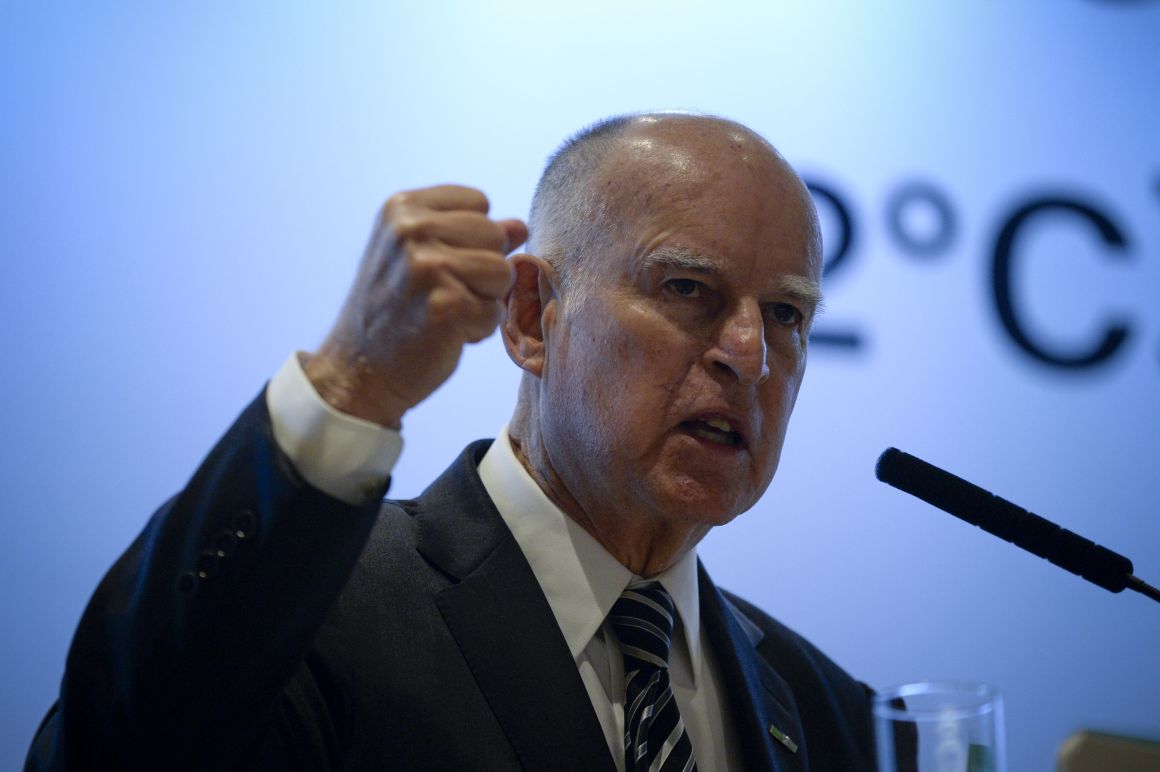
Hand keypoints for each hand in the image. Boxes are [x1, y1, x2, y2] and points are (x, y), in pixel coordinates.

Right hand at [304, 185, 527, 427]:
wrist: (358, 370)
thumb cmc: (396, 311)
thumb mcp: (423, 257)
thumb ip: (471, 235)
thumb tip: (519, 226)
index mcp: (402, 207)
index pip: (478, 202)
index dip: (472, 238)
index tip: (436, 266)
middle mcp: (410, 229)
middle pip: (495, 236)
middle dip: (480, 271)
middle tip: (438, 294)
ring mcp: (426, 267)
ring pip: (502, 272)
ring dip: (483, 300)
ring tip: (445, 312)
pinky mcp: (445, 306)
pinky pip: (495, 312)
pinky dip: (477, 330)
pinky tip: (443, 333)